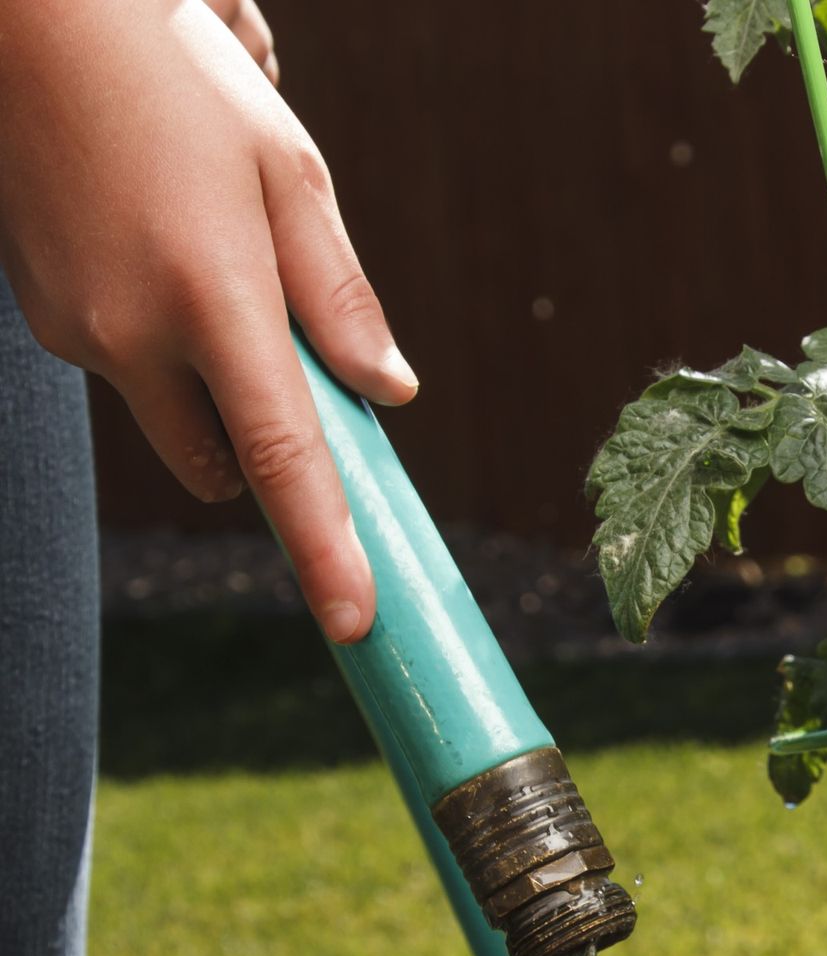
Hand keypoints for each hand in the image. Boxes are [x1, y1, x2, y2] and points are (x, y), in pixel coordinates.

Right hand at [0, 1, 416, 641]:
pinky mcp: (42, 318)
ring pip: (171, 416)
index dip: (322, 550)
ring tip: (205, 264)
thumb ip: (342, 298)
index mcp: (215, 300)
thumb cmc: (179, 86)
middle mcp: (134, 333)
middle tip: (290, 366)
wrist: (31, 24)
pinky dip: (158, 341)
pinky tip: (152, 247)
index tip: (353, 623)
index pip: (282, 459)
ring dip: (208, 387)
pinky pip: (124, 366)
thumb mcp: (289, 177)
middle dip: (265, 451)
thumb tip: (389, 394)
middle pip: (224, 464)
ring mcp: (76, 332)